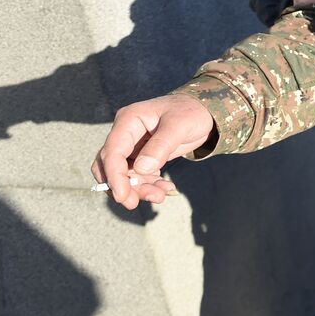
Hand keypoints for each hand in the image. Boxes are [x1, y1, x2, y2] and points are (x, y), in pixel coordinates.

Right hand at [92, 95, 215, 209]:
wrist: (204, 112)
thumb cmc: (191, 112)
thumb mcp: (179, 125)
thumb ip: (161, 146)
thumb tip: (141, 169)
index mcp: (129, 121)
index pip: (112, 152)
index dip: (115, 176)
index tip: (123, 197)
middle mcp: (125, 134)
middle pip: (111, 166)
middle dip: (123, 186)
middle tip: (136, 203)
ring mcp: (132, 146)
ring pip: (125, 175)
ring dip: (139, 189)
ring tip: (161, 195)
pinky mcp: (142, 157)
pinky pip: (139, 177)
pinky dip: (149, 186)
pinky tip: (167, 189)